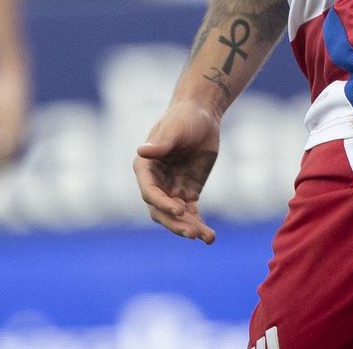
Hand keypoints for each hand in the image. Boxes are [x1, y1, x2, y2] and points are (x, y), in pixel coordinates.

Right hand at [134, 99, 220, 242]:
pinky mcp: (188, 193)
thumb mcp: (175, 129)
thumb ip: (161, 143)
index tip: (180, 210)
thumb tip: (142, 151)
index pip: (149, 192)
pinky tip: (210, 237)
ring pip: (176, 217)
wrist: (203, 116)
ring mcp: (171, 189)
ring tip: (207, 237)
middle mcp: (156, 182)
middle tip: (192, 233)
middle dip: (175, 223)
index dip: (162, 203)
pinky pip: (192, 214)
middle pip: (160, 211)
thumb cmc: (184, 117)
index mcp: (146, 167)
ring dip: (189, 228)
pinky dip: (199, 225)